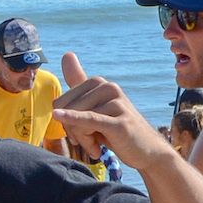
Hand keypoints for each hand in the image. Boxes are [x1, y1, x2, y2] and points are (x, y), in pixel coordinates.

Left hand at [52, 52, 176, 171]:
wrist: (144, 149)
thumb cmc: (114, 129)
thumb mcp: (94, 105)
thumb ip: (78, 82)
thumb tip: (66, 53)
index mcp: (98, 83)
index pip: (60, 103)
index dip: (64, 122)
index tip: (80, 131)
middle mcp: (108, 87)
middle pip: (66, 111)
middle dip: (73, 132)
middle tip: (90, 141)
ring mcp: (116, 102)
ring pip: (77, 122)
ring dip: (84, 141)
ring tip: (97, 146)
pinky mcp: (119, 121)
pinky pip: (88, 120)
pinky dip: (73, 119)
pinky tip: (58, 115)